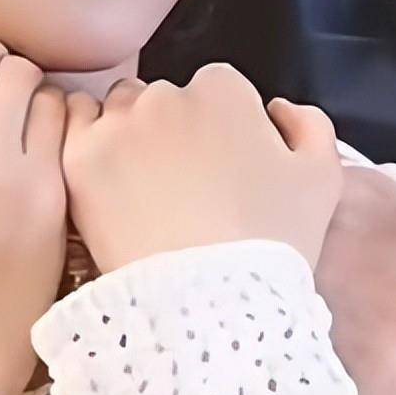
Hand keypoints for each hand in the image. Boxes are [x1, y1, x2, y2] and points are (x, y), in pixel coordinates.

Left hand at [61, 64, 342, 272]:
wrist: (208, 306)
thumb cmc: (271, 244)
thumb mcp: (322, 179)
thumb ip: (310, 124)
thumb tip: (277, 109)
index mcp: (224, 90)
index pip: (217, 88)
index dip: (222, 126)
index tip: (222, 165)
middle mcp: (167, 95)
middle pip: (166, 97)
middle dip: (173, 128)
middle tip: (183, 184)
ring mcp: (119, 125)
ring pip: (119, 111)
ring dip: (128, 135)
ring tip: (142, 190)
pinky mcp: (79, 159)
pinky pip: (74, 129)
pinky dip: (88, 148)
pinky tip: (106, 185)